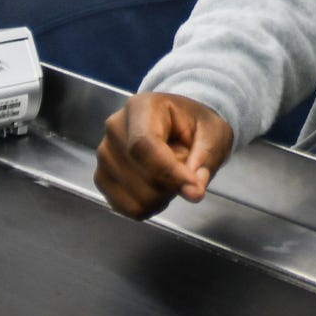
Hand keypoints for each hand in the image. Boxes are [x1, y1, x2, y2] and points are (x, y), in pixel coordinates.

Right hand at [95, 92, 235, 219]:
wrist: (181, 126)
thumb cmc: (196, 125)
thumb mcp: (214, 133)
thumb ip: (205, 160)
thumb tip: (193, 192)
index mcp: (142, 107)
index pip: (144, 145)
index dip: (169, 172)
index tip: (195, 188)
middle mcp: (115, 128)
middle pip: (142, 175)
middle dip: (174, 184)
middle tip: (187, 167)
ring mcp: (104, 154)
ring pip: (137, 197)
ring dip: (164, 194)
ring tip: (171, 173)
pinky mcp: (102, 178)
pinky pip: (129, 208)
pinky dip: (151, 205)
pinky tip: (159, 186)